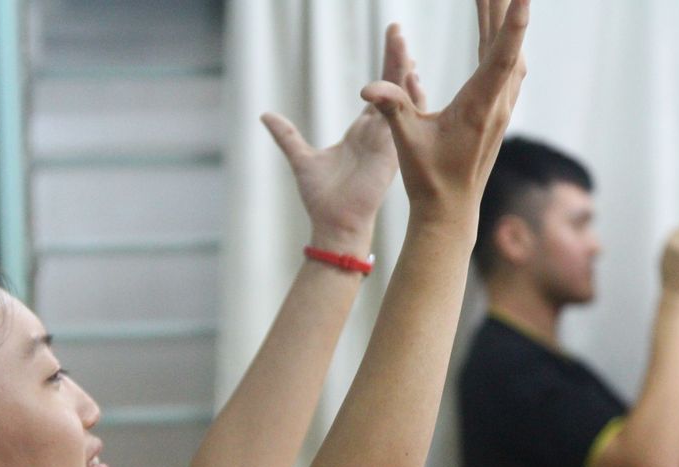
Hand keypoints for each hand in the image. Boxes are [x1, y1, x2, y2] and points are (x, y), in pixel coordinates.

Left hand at [261, 24, 424, 254]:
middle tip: (398, 30)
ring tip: (406, 46)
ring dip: (405, 72)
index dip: (385, 65)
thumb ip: (287, 135)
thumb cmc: (321, 198)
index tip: (390, 40)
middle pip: (392, 86)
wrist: (333, 223)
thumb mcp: (300, 158)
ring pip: (401, 99)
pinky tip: (413, 77)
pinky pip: (403, 121)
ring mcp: (388, 141)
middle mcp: (379, 133)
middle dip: (396, 58)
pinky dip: (409, 99)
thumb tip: (266, 116)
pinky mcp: (392, 152)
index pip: (378, 90)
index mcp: (362, 132)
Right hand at [360, 0, 528, 230]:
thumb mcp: (406, 142)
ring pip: (509, 54)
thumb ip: (391, 109)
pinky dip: (503, 42)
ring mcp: (501, 108)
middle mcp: (497, 104)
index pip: (501, 56)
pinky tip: (497, 33)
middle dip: (500, 6)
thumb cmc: (428, 179)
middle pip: (506, 45)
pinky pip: (506, 67)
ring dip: (502, 22)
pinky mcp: (497, 112)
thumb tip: (367, 89)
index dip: (513, 23)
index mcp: (478, 107)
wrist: (450, 211)